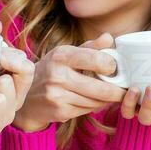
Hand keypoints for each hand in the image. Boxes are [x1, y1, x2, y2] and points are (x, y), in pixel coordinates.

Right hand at [12, 32, 128, 131]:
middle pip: (101, 88)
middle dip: (118, 91)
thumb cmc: (51, 70)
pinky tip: (93, 100)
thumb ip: (90, 47)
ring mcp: (58, 95)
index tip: (115, 68)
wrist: (25, 95)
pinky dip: (95, 106)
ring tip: (109, 94)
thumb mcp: (65, 54)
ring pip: (96, 101)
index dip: (111, 66)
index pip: (96, 60)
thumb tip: (109, 38)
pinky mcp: (60, 111)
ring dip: (107, 99)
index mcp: (61, 56)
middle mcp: (58, 75)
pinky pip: (87, 110)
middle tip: (125, 89)